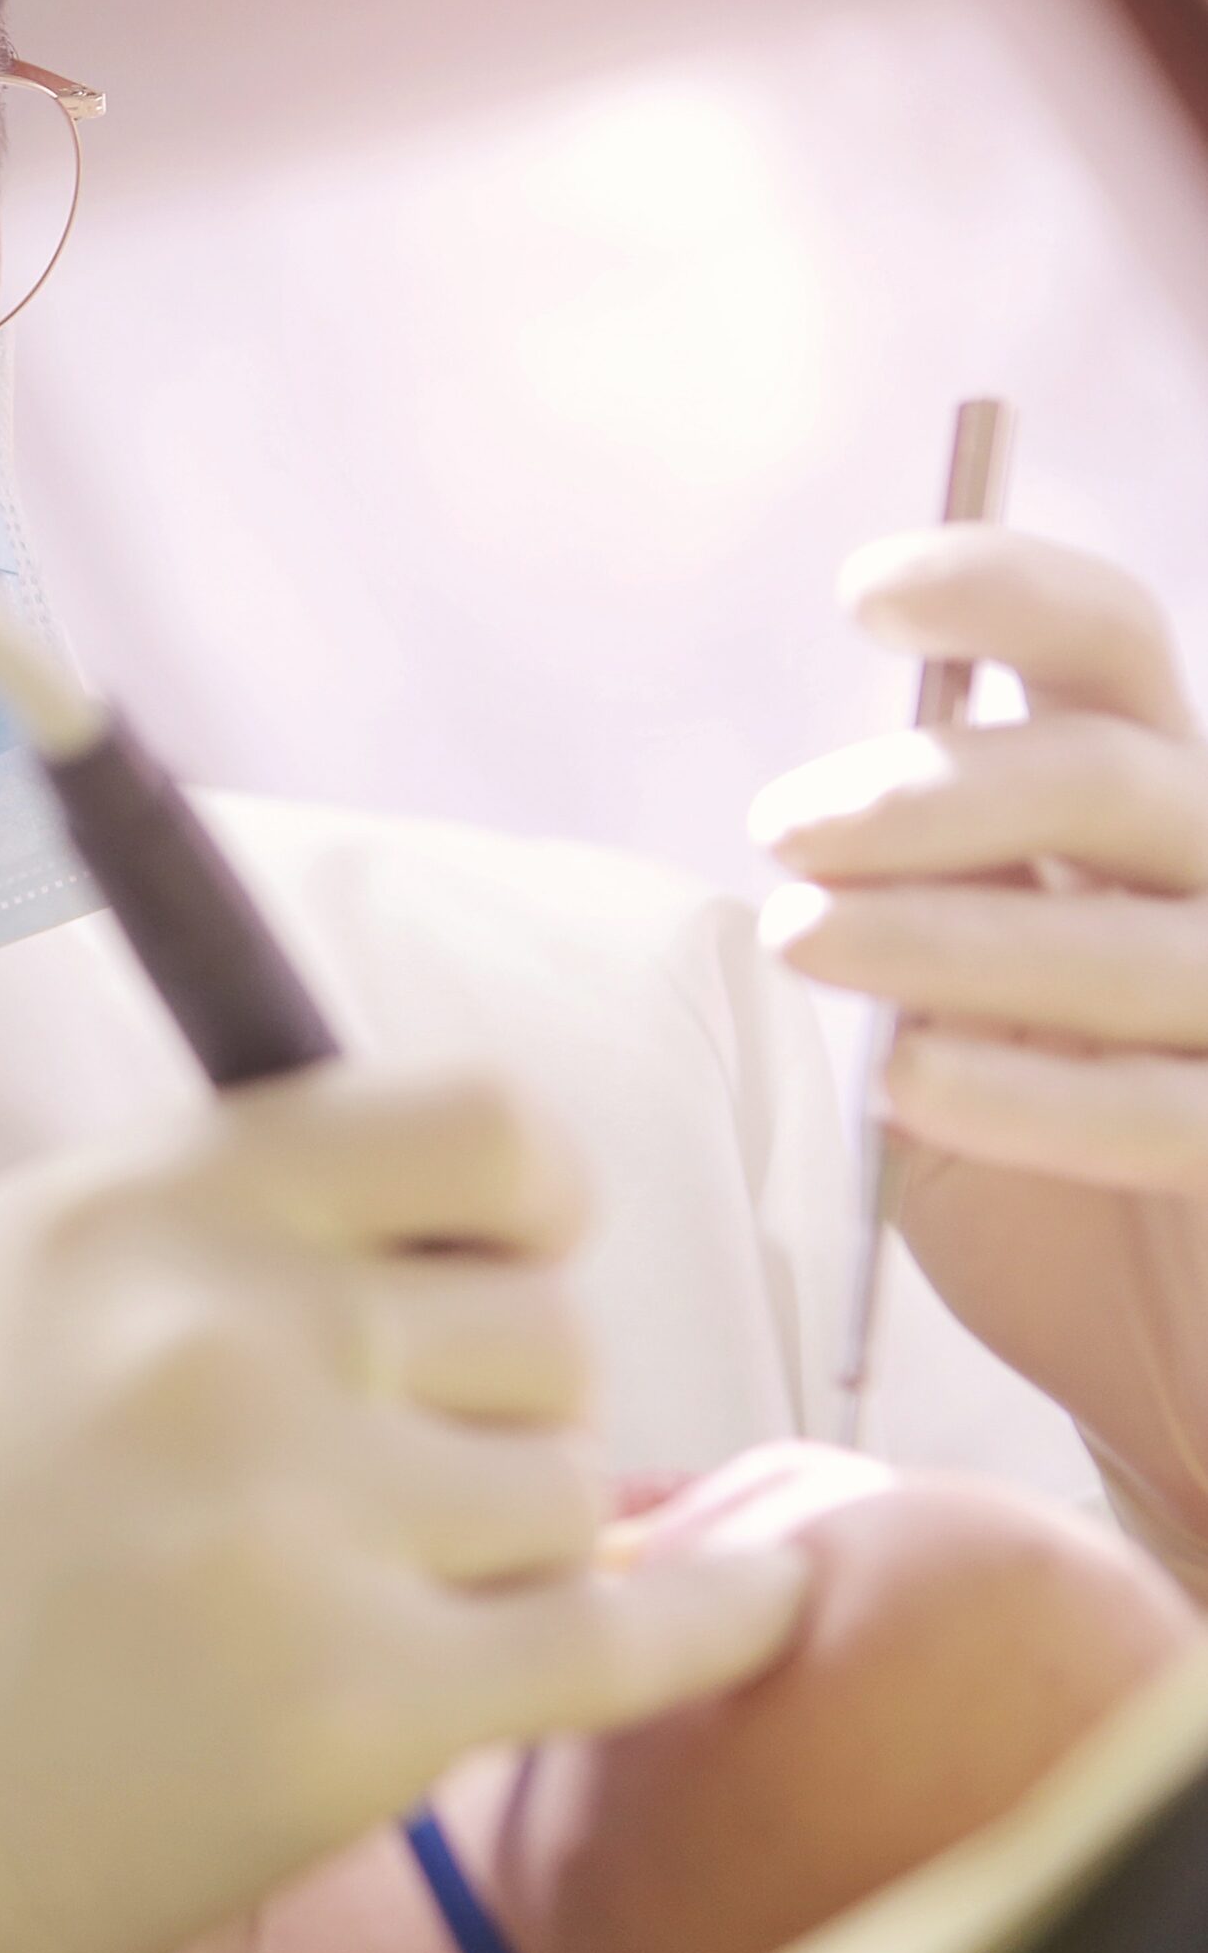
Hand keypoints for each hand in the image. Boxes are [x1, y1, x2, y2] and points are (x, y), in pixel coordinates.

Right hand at [0, 1061, 807, 1952]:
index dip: (532, 1191)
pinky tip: (761, 1598)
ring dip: (509, 1535)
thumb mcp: (28, 1270)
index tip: (519, 1246)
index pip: (475, 1123)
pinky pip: (629, 1632)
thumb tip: (469, 1188)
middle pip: (546, 1321)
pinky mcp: (368, 1703)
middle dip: (500, 1397)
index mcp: (151, 1209)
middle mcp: (230, 1336)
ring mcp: (302, 1522)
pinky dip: (718, 1617)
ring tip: (369, 1579)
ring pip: (575, 1481)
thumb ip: (231, 1194)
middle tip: (389, 1467)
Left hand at [753, 528, 1207, 1575]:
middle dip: (928, 789)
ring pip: (1128, 939)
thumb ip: (914, 908)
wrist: (1150, 1361)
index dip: (1003, 593)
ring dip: (945, 931)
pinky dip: (1033, 1095)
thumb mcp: (950, 1012)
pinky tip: (911, 1082)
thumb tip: (824, 824)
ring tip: (803, 941)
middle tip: (783, 831)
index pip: (1105, 650)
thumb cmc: (1035, 1163)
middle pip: (1105, 775)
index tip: (868, 591)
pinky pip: (1167, 1111)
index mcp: (1145, 814)